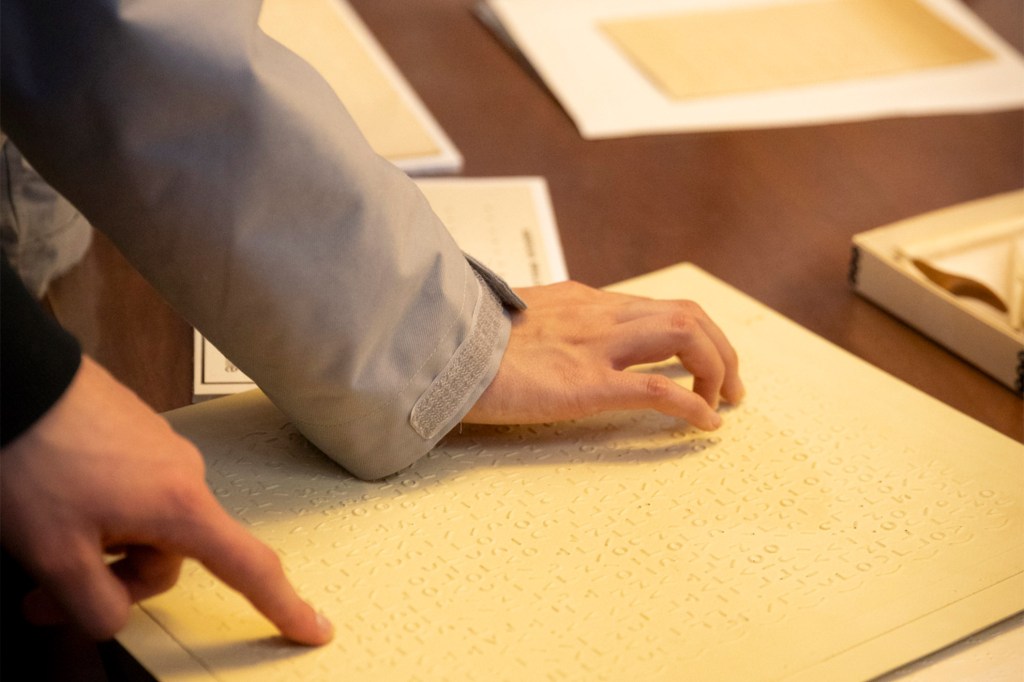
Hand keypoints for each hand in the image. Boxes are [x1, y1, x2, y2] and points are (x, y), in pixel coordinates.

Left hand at [0, 355, 332, 644]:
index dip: (284, 606)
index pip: (247, 568)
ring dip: (104, 545)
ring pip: (148, 525)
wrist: (18, 379)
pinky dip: (102, 511)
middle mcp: (185, 474)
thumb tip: (111, 616)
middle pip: (172, 556)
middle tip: (49, 593)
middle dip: (116, 580)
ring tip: (47, 536)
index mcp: (180, 507)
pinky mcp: (140, 435)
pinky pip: (135, 492)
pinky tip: (61, 502)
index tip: (313, 629)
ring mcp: (164, 450)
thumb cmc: (35, 454)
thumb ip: (92, 604)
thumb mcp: (53, 553)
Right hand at [465, 281, 743, 429]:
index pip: (658, 306)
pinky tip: (705, 425)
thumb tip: (551, 343)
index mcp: (583, 301)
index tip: (704, 363)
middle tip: (732, 387)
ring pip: (685, 338)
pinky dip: (691, 406)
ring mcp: (595, 347)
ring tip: (724, 403)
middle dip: (723, 349)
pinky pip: (656, 389)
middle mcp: (599, 315)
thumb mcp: (515, 321)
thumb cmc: (466, 342)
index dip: (696, 333)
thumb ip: (545, 326)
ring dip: (718, 370)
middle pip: (688, 315)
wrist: (436, 352)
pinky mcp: (585, 383)